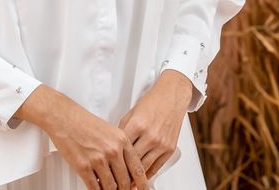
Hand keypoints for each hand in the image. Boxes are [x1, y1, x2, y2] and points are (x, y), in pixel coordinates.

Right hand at [38, 92, 151, 189]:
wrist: (64, 116)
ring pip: (111, 187)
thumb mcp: (109, 130)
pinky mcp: (83, 166)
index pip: (138, 168)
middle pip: (125, 182)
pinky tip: (96, 189)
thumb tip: (125, 169)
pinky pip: (95, 188)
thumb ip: (119, 148)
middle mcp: (112, 150)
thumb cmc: (84, 122)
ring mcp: (98, 159)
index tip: (144, 189)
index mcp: (121, 139)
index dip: (142, 184)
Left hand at [118, 70, 192, 187]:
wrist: (171, 96)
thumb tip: (114, 147)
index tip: (107, 169)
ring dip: (134, 178)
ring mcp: (161, 143)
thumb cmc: (151, 102)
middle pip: (132, 162)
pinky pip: (156, 167)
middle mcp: (150, 135)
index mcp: (137, 124)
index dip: (113, 161)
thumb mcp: (131, 113)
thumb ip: (123, 130)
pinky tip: (140, 179)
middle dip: (122, 173)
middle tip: (115, 180)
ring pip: (144, 168)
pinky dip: (147, 175)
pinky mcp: (169, 149)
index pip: (121, 149)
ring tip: (125, 184)